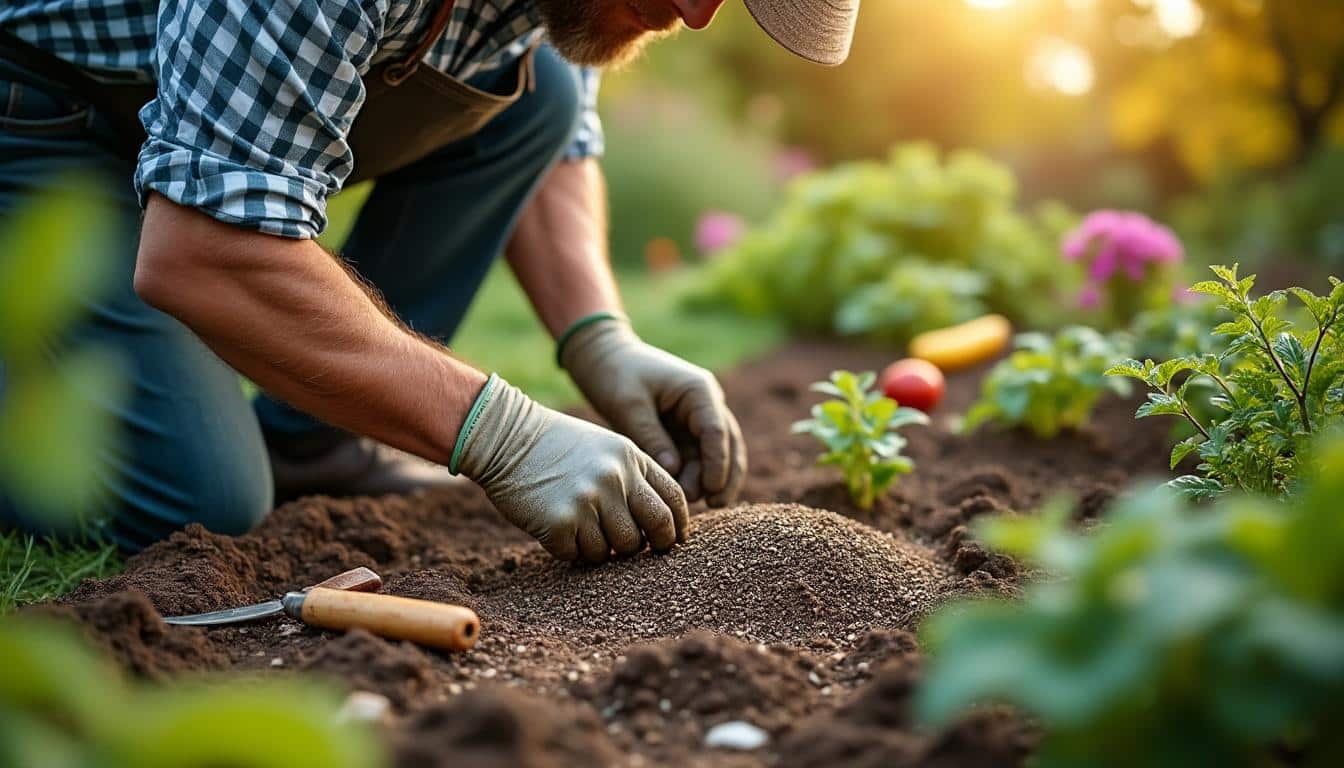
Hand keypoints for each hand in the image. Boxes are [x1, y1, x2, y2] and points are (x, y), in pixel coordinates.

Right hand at [456, 376, 688, 562]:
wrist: (505, 437)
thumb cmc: (557, 446)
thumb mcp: (606, 448)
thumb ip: (634, 478)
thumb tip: (662, 524)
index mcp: (631, 458)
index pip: (674, 498)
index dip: (678, 525)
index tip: (673, 539)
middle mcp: (615, 479)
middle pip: (656, 528)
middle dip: (655, 546)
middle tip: (640, 551)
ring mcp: (588, 501)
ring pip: (618, 549)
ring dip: (605, 549)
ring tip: (585, 532)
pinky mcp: (561, 523)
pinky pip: (580, 555)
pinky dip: (572, 551)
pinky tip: (559, 531)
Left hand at [559, 317, 745, 505]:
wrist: (602, 358)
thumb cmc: (615, 375)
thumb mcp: (629, 406)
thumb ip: (652, 438)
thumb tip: (674, 473)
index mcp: (698, 391)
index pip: (717, 431)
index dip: (718, 463)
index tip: (710, 489)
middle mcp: (705, 404)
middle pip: (728, 445)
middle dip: (723, 475)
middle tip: (711, 503)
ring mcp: (696, 417)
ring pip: (716, 454)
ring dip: (709, 479)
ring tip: (694, 504)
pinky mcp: (683, 430)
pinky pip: (697, 457)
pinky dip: (695, 475)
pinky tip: (686, 496)